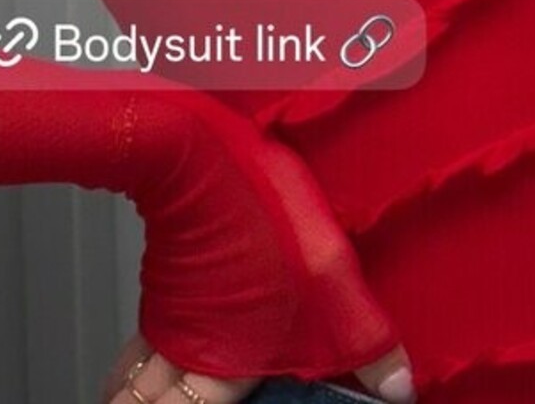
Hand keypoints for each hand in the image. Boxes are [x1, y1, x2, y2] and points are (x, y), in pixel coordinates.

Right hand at [111, 91, 413, 402]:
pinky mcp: (162, 288)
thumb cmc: (256, 212)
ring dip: (143, 402)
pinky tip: (139, 373)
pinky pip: (139, 348)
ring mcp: (170, 317)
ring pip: (142, 383)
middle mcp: (189, 348)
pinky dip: (135, 370)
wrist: (196, 154)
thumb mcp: (332, 278)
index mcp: (226, 362)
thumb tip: (398, 389)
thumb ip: (365, 342)